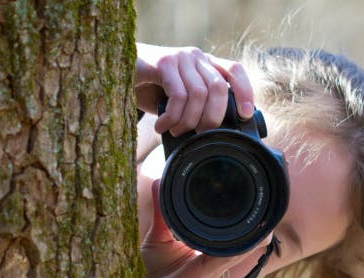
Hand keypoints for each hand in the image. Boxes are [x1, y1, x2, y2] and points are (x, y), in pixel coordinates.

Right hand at [135, 42, 254, 135]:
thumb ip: (200, 108)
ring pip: (199, 94)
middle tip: (198, 134)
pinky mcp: (163, 63)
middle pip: (219, 88)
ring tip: (175, 131)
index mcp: (206, 64)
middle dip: (212, 119)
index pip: (235, 71)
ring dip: (188, 121)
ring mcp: (180, 57)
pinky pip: (179, 95)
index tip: (246, 114)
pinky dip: (173, 117)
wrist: (117, 73)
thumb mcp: (182, 100)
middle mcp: (196, 57)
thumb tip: (217, 133)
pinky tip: (163, 126)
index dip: (245, 92)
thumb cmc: (152, 91)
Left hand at [142, 180, 271, 277]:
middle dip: (258, 227)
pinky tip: (252, 240)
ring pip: (240, 251)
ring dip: (255, 238)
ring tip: (268, 223)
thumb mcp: (158, 236)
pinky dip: (239, 250)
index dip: (243, 221)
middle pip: (243, 243)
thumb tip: (160, 181)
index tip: (251, 200)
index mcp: (206, 250)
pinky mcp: (203, 276)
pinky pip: (226, 260)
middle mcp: (212, 259)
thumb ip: (162, 211)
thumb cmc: (152, 273)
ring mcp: (210, 268)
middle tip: (268, 208)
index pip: (230, 235)